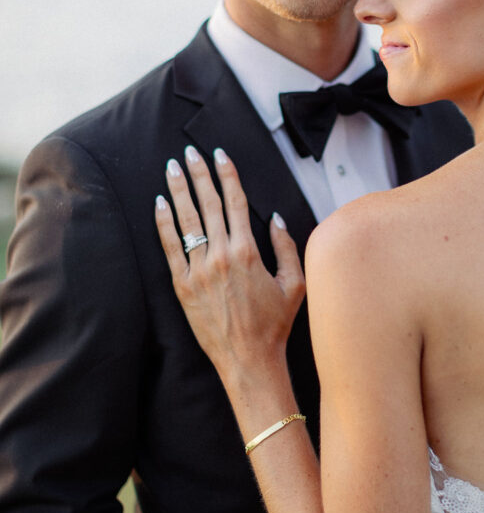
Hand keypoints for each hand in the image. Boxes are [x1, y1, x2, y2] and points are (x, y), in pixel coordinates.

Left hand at [155, 146, 304, 384]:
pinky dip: (164, 223)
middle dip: (198, 175)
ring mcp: (199, 271)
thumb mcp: (294, 284)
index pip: (235, 202)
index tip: (220, 154)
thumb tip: (274, 219)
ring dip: (178, 191)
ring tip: (172, 168)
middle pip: (208, 204)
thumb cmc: (274, 324)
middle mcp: (222, 256)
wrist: (248, 359)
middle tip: (190, 153)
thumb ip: (286, 247)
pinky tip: (159, 204)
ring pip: (187, 221)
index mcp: (249, 252)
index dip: (227, 174)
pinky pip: (170, 248)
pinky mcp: (183, 286)